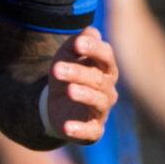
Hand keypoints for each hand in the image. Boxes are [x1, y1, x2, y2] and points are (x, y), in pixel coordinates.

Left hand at [41, 27, 119, 144]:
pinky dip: (80, 130)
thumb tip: (91, 31)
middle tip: (56, 69)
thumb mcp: (68, 55)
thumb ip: (78, 42)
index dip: (94, 49)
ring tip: (69, 91)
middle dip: (78, 72)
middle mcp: (108, 89)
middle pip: (98, 79)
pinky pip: (91, 132)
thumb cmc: (68, 73)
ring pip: (98, 101)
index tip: (78, 44)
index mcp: (105, 68)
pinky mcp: (93, 130)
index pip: (106, 56)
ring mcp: (101, 110)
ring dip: (84, 95)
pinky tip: (67, 127)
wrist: (59, 103)